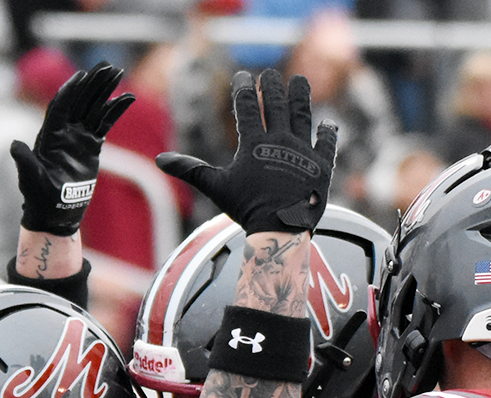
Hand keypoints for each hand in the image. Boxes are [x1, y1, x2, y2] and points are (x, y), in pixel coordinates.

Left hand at [11, 62, 134, 235]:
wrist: (55, 212)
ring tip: (118, 73)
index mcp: (49, 135)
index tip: (82, 76)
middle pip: (80, 101)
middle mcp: (64, 131)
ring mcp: (78, 137)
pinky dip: (115, 110)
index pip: (61, 106)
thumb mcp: (30, 179)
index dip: (71, 91)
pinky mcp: (92, 145)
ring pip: (93, 107)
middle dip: (93, 83)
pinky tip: (126, 98)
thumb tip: (14, 144)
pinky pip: (104, 123)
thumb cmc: (39, 197)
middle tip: (107, 67)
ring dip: (105, 90)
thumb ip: (24, 161)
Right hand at [156, 68, 337, 234]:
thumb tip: (161, 160)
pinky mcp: (322, 166)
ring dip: (301, 96)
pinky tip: (329, 124)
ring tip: (300, 81)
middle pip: (277, 104)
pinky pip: (327, 144)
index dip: (245, 89)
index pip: (248, 107)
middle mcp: (281, 142)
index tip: (243, 77)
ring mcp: (304, 152)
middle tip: (270, 74)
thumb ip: (191, 169)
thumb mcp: (216, 187)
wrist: (280, 230)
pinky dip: (329, 133)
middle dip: (272, 86)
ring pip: (303, 116)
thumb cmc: (247, 210)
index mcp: (255, 143)